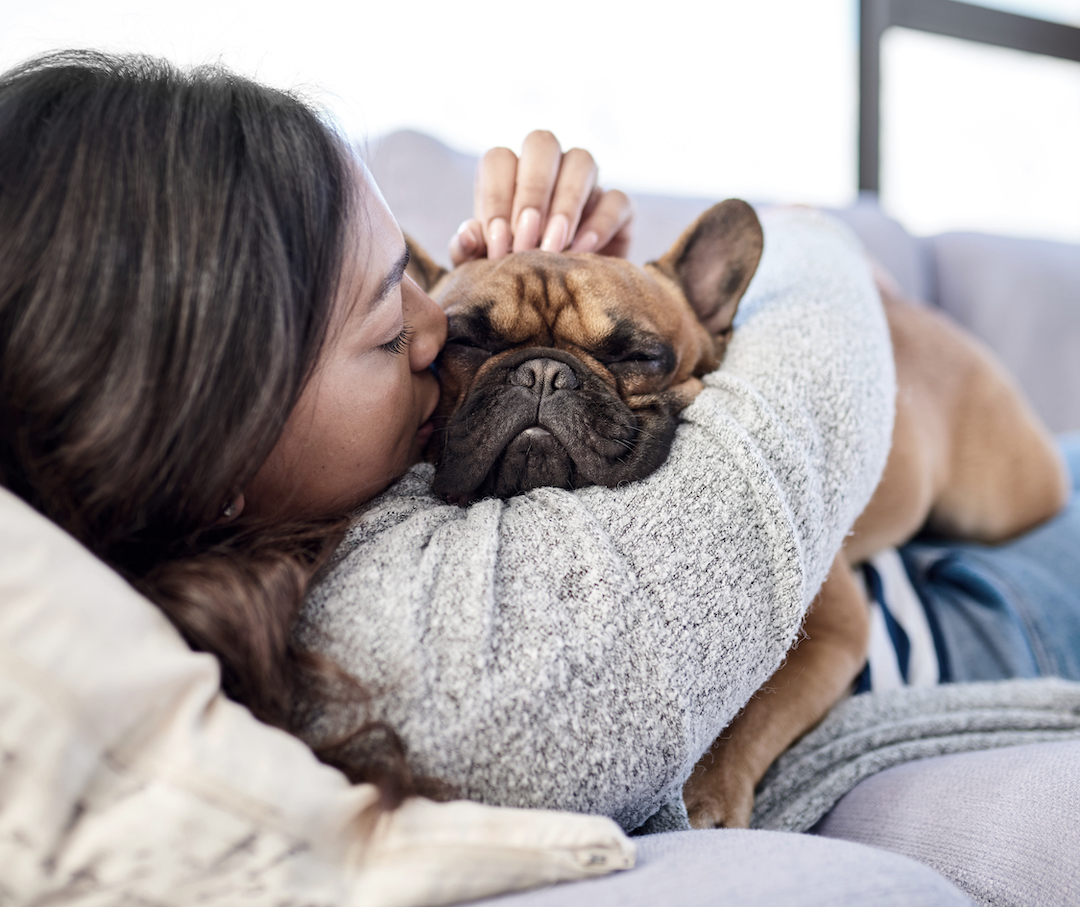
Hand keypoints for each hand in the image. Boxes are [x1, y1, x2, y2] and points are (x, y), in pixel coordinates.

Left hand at [449, 130, 632, 264]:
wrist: (564, 307)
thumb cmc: (516, 280)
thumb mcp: (484, 270)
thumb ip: (469, 252)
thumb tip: (468, 234)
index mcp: (509, 177)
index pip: (499, 160)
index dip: (496, 198)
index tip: (497, 244)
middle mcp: (549, 170)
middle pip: (542, 143)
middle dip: (532, 191)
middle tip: (526, 240)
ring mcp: (587, 185)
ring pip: (582, 160)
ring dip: (565, 204)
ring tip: (553, 247)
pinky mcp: (619, 209)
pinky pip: (616, 199)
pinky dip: (599, 224)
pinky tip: (581, 251)